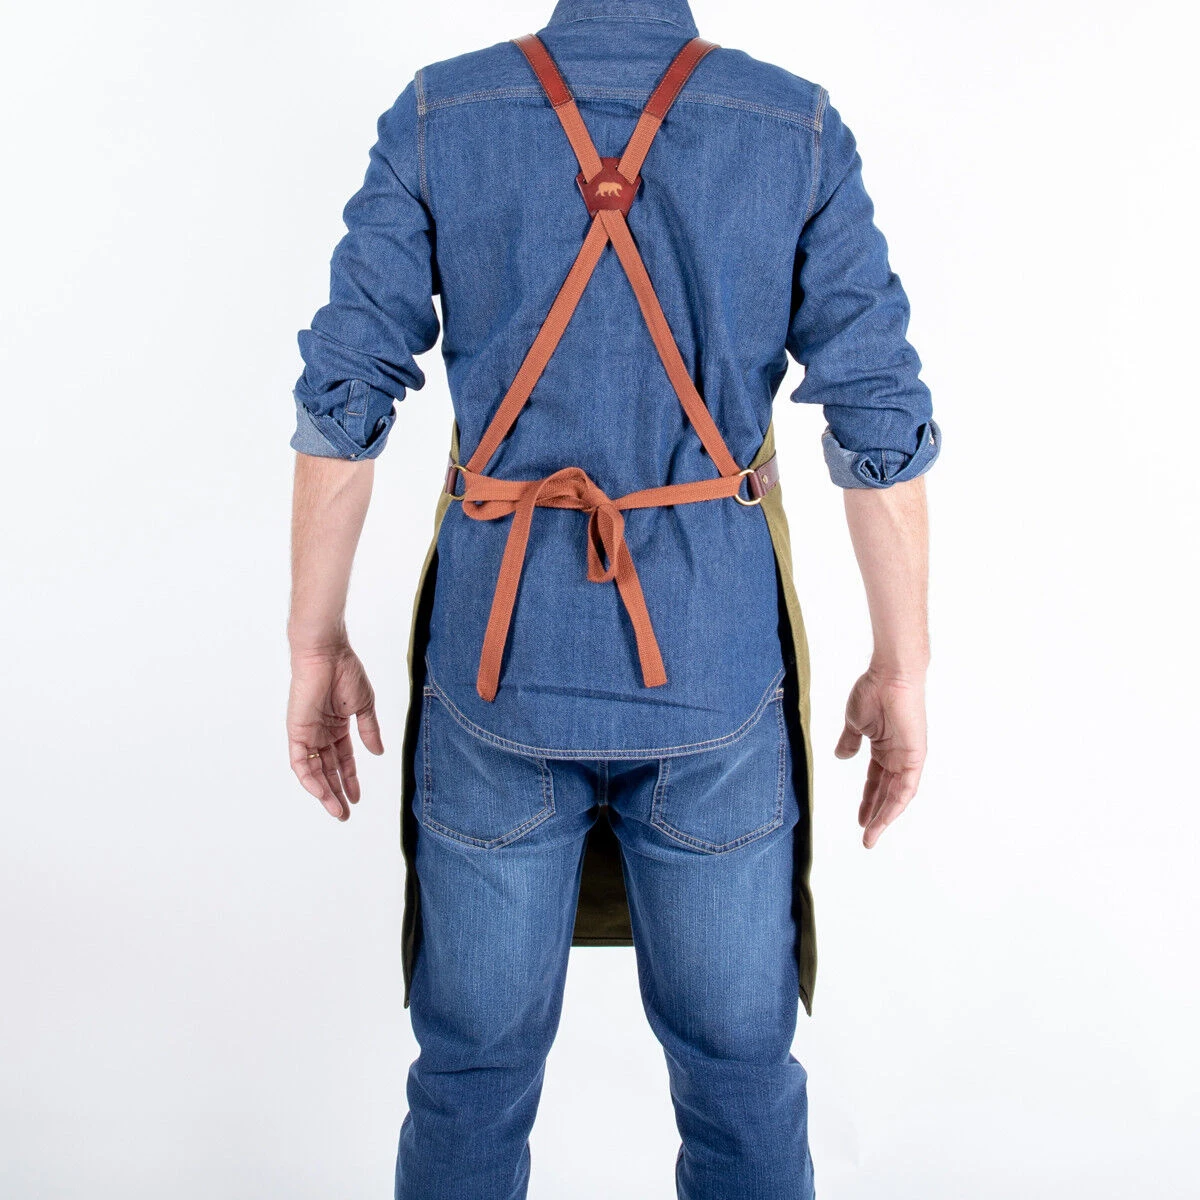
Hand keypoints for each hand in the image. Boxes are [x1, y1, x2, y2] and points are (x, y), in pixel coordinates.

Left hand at [287, 645, 383, 820]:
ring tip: (336, 810)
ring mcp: (308, 733)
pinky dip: (309, 778)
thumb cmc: (346, 672)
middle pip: (327, 769)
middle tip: (344, 813)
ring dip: (324, 792)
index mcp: (337, 725)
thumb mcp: (364, 706)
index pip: (342, 759)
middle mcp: (320, 732)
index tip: (357, 798)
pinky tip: (321, 792)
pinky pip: (300, 762)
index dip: (349, 779)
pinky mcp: (297, 732)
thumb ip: (369, 731)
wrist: (328, 654)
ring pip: (314, 770)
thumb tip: (378, 753)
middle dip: (336, 792)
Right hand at [834, 668, 926, 848]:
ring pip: (897, 795)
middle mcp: (899, 756)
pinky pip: (906, 787)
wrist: (889, 676)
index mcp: (884, 748)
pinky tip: (883, 819)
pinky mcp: (915, 756)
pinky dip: (895, 805)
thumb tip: (841, 756)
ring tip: (871, 836)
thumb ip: (850, 742)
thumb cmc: (873, 692)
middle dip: (876, 815)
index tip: (858, 819)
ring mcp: (908, 757)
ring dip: (885, 817)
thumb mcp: (855, 723)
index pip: (876, 781)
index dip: (867, 800)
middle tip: (866, 836)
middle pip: (887, 793)